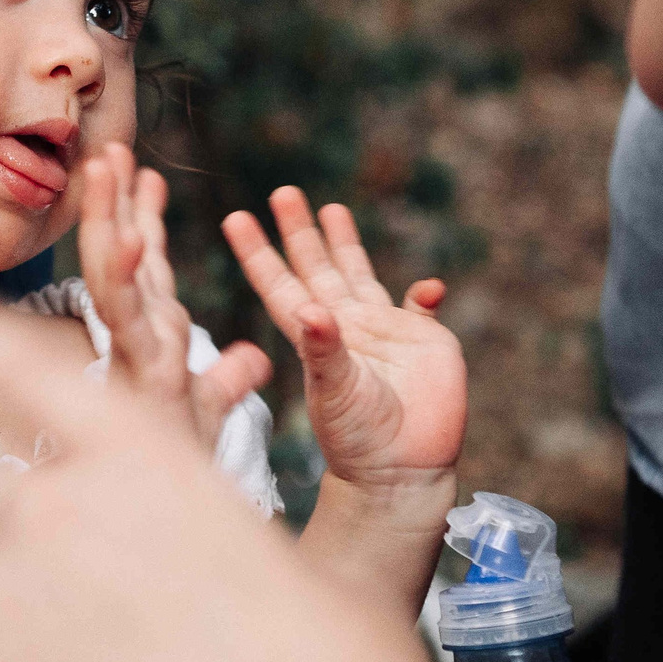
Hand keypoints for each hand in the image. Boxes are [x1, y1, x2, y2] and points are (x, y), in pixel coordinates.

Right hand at [76, 144, 271, 449]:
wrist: (175, 514)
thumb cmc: (186, 465)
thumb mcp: (213, 410)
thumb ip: (228, 378)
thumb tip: (253, 358)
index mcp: (154, 338)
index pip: (147, 267)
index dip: (143, 219)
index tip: (143, 174)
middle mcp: (139, 338)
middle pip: (122, 258)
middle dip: (112, 205)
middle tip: (107, 152)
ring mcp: (137, 352)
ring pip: (115, 274)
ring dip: (108, 219)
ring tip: (106, 169)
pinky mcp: (140, 373)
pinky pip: (128, 318)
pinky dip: (126, 277)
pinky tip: (130, 237)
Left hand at [223, 187, 465, 498]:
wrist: (401, 470)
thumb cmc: (357, 439)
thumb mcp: (334, 392)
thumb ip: (325, 350)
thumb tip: (313, 309)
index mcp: (313, 337)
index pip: (279, 285)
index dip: (258, 253)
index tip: (235, 219)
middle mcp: (344, 327)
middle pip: (316, 267)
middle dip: (299, 231)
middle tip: (283, 191)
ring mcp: (385, 332)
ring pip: (360, 275)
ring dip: (346, 244)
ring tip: (331, 208)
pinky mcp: (426, 342)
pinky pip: (421, 308)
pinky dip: (425, 294)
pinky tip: (427, 286)